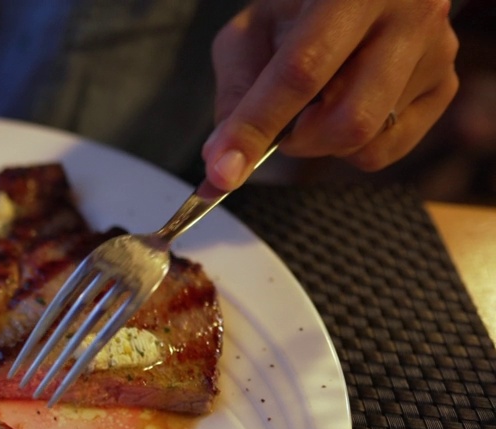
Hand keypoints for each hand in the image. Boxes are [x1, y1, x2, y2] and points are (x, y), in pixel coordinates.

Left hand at [203, 0, 459, 190]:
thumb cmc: (301, 6)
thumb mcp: (254, 29)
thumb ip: (237, 86)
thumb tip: (222, 154)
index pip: (301, 71)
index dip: (256, 126)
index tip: (222, 173)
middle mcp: (409, 15)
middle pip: (348, 119)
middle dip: (298, 141)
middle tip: (280, 128)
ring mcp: (436, 51)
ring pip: (367, 139)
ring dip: (321, 143)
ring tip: (315, 105)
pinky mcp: (444, 84)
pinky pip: (387, 150)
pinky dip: (350, 147)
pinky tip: (344, 108)